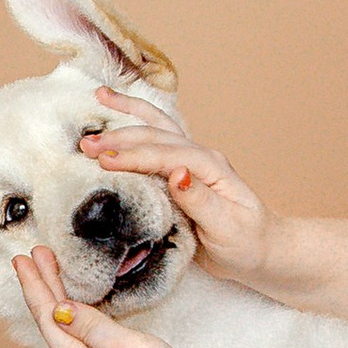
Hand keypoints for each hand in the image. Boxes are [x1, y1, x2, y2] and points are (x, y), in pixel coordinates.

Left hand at [13, 246, 220, 347]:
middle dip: (42, 287)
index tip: (23, 259)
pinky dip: (73, 316)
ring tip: (48, 274)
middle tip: (32, 256)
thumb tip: (58, 309)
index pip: (46, 316)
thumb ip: (89, 325)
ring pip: (65, 330)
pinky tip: (76, 311)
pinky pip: (80, 340)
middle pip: (52, 322)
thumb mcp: (123, 346)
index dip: (35, 285)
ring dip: (56, 300)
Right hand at [77, 88, 273, 284]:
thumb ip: (200, 200)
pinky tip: (119, 113)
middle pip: (156, 135)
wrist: (262, 250)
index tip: (103, 161)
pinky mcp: (182, 171)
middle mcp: (200, 157)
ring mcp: (191, 161)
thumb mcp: (227, 228)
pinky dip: (136, 122)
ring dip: (127, 114)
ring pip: (157, 126)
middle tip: (85, 144)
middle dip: (119, 136)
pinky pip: (155, 141)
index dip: (134, 157)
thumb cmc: (247, 243)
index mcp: (210, 168)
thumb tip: (177, 174)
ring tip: (100, 97)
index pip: (165, 156)